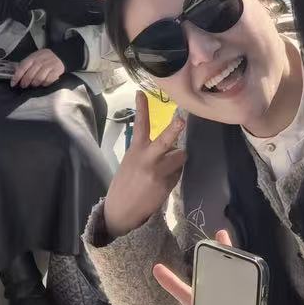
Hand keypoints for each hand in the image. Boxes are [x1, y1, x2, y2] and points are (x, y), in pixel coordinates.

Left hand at [10, 48, 65, 88]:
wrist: (60, 54)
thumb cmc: (44, 58)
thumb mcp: (34, 57)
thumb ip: (25, 64)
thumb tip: (15, 73)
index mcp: (33, 57)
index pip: (23, 67)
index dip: (17, 76)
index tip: (13, 83)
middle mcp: (41, 61)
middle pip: (30, 74)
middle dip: (25, 82)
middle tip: (23, 85)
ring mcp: (49, 66)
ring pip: (39, 78)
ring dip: (34, 83)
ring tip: (33, 84)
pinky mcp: (56, 71)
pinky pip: (48, 80)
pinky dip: (44, 84)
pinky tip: (43, 83)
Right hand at [101, 92, 186, 240]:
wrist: (122, 211)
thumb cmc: (126, 184)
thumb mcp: (130, 162)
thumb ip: (146, 152)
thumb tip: (169, 148)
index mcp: (136, 150)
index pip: (140, 124)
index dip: (142, 107)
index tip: (141, 92)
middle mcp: (147, 159)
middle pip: (165, 141)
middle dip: (174, 129)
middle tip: (182, 120)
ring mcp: (157, 172)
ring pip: (180, 156)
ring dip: (178, 159)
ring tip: (168, 167)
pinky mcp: (166, 185)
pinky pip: (178, 173)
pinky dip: (175, 174)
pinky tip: (163, 182)